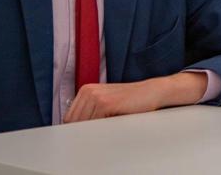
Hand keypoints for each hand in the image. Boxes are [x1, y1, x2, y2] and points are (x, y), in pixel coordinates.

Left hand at [64, 72, 206, 122]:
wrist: (151, 92)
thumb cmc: (131, 100)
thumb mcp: (106, 102)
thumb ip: (89, 111)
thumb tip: (74, 129)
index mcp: (86, 89)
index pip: (69, 117)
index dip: (76, 128)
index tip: (86, 132)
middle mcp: (88, 91)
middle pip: (73, 121)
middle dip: (82, 130)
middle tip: (100, 131)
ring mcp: (96, 96)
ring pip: (82, 124)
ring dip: (92, 130)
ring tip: (108, 126)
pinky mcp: (105, 104)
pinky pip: (93, 124)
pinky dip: (100, 129)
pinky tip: (112, 124)